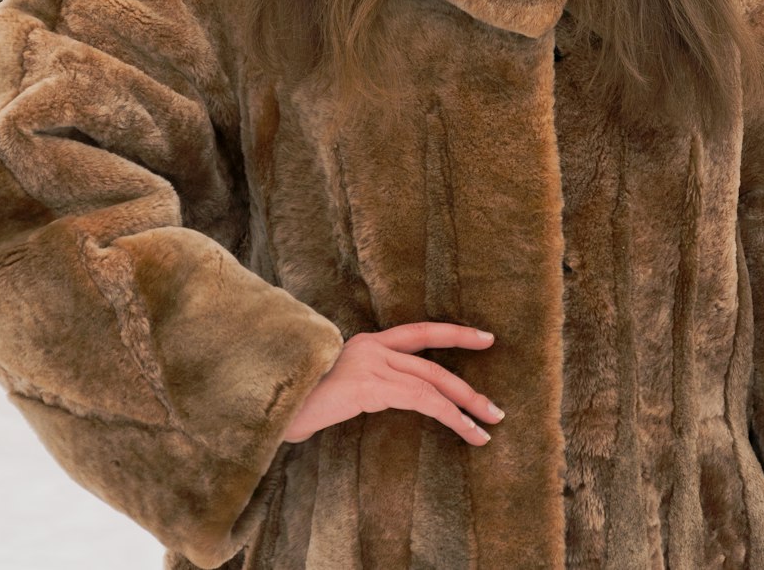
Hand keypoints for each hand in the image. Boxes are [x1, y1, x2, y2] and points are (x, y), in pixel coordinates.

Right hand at [281, 321, 501, 445]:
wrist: (266, 400)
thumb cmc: (296, 399)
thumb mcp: (335, 387)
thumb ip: (361, 384)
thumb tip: (379, 397)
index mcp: (365, 344)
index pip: (418, 332)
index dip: (453, 333)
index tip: (484, 337)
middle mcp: (371, 347)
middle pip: (432, 362)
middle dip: (468, 387)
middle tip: (496, 409)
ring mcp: (371, 363)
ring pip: (432, 382)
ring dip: (465, 408)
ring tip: (488, 429)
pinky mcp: (369, 385)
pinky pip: (421, 399)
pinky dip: (448, 415)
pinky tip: (464, 431)